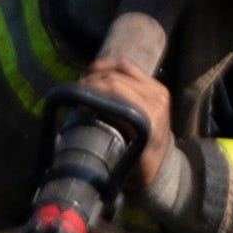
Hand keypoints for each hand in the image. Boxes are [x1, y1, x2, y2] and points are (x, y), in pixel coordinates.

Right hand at [74, 60, 175, 195]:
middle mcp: (157, 99)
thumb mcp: (119, 156)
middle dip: (91, 82)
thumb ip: (104, 137)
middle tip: (73, 92)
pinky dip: (109, 66)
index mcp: (149, 116)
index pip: (115, 90)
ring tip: (82, 82)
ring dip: (98, 72)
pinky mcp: (155, 86)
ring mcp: (158, 90)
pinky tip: (93, 71)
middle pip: (116, 79)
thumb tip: (76, 114)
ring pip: (121, 68)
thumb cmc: (136, 165)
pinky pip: (129, 68)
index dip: (91, 89)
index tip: (74, 99)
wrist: (160, 166)